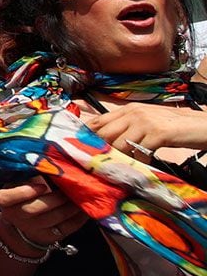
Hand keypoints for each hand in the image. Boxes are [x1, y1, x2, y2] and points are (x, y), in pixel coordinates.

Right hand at [0, 179, 87, 249]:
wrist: (23, 223)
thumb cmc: (24, 195)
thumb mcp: (18, 184)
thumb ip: (28, 174)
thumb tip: (49, 162)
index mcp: (5, 201)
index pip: (7, 198)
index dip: (24, 192)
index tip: (42, 185)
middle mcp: (16, 216)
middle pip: (34, 209)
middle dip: (55, 198)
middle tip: (70, 188)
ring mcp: (33, 229)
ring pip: (55, 218)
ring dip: (71, 206)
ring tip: (82, 195)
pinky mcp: (49, 237)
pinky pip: (68, 227)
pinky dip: (80, 217)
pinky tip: (85, 207)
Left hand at [86, 103, 206, 154]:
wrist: (201, 125)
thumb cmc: (173, 126)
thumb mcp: (146, 121)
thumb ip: (127, 127)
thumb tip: (105, 141)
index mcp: (129, 109)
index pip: (98, 120)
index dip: (87, 135)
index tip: (80, 148)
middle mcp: (134, 112)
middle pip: (104, 133)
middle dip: (100, 149)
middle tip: (99, 163)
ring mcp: (145, 122)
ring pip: (119, 144)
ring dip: (120, 158)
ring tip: (122, 166)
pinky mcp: (158, 133)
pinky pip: (140, 152)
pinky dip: (140, 161)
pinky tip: (143, 165)